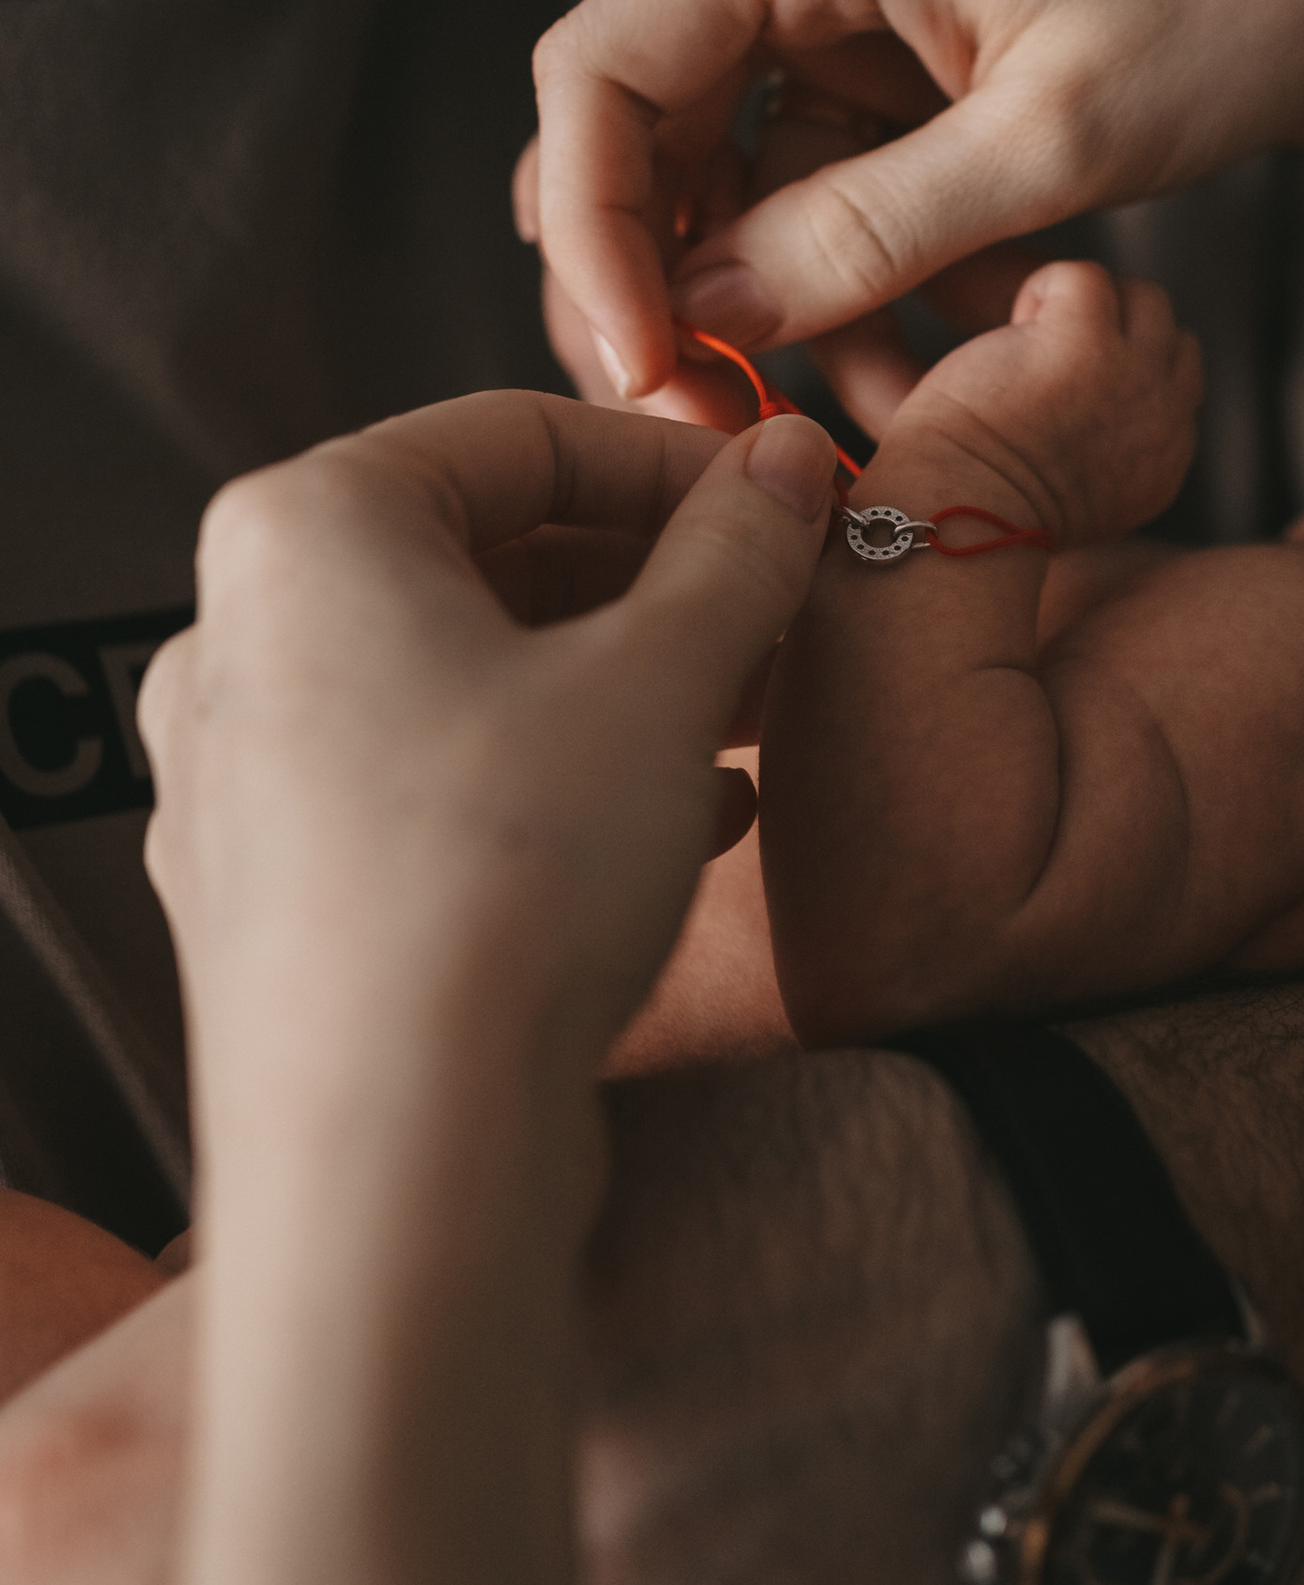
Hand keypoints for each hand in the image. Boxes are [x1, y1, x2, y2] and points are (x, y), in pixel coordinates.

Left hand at [139, 390, 838, 1241]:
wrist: (398, 1149)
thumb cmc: (503, 883)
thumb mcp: (664, 682)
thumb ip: (734, 552)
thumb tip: (782, 464)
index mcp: (303, 530)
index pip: (516, 434)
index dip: (677, 464)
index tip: (784, 506)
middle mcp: (238, 638)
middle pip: (480, 556)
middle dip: (651, 587)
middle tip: (778, 623)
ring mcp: (240, 776)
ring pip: (462, 682)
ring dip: (618, 692)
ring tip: (748, 735)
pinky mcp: (272, 896)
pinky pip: (430, 791)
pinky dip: (555, 784)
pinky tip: (680, 832)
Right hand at [520, 0, 1303, 402]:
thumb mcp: (1059, 139)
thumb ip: (871, 231)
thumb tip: (702, 319)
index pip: (601, 68)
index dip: (591, 229)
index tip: (643, 368)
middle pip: (648, 139)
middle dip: (680, 295)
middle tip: (727, 434)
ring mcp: (855, 15)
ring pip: (750, 194)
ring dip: (806, 314)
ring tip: (904, 414)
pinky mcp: (913, 75)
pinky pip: (844, 201)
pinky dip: (885, 285)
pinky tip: (979, 337)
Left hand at [878, 261, 1202, 548]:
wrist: (960, 514)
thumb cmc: (986, 508)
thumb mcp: (1086, 503)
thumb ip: (1112, 458)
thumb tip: (1091, 412)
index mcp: (1163, 462)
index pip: (1178, 387)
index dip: (1128, 369)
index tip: (1074, 382)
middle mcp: (1162, 418)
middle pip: (1172, 336)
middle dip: (1120, 329)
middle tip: (1053, 352)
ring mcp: (1131, 374)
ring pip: (1144, 298)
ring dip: (1089, 304)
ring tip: (1030, 338)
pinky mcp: (1086, 340)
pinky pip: (1084, 275)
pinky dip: (1043, 287)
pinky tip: (1010, 327)